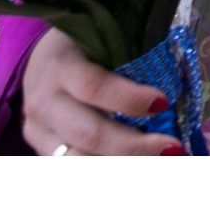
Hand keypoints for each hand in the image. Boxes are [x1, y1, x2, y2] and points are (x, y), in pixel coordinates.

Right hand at [21, 29, 179, 155]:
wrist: (41, 60)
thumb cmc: (85, 46)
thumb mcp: (102, 40)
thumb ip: (129, 59)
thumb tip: (172, 91)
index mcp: (61, 64)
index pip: (93, 86)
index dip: (129, 99)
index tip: (163, 103)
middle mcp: (44, 101)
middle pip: (87, 134)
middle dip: (134, 146)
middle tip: (172, 148)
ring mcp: (37, 130)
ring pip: (78, 161)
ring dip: (123, 165)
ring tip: (158, 161)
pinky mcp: (40, 149)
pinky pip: (72, 168)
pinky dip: (106, 170)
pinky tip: (136, 166)